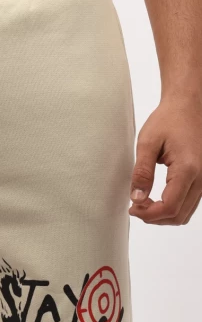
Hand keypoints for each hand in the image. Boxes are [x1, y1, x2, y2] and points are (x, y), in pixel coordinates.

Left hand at [129, 97, 201, 224]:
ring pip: (185, 212)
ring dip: (163, 215)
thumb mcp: (147, 143)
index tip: (132, 208)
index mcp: (188, 169)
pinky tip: (156, 198)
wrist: (189, 105)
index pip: (170, 206)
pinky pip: (190, 203)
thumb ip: (141, 172)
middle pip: (179, 215)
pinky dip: (173, 207)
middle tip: (135, 207)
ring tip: (143, 203)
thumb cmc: (169, 119)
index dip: (148, 214)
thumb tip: (136, 198)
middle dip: (154, 217)